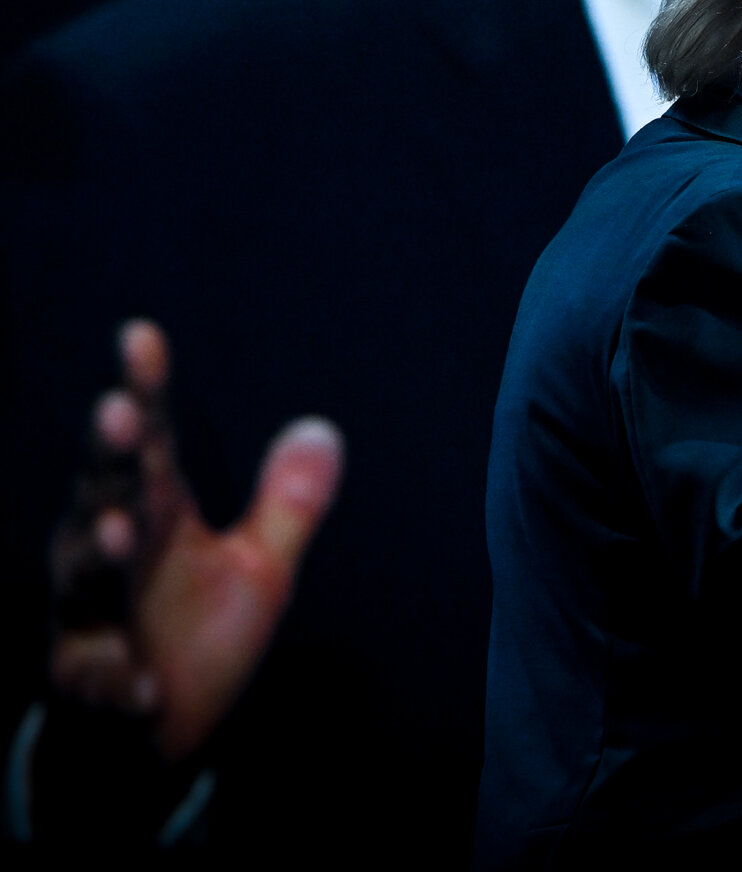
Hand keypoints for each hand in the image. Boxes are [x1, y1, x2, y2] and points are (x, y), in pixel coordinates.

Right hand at [48, 320, 343, 760]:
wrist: (149, 744)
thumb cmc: (194, 641)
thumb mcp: (259, 569)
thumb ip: (289, 503)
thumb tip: (322, 428)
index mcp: (156, 516)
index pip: (149, 443)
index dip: (144, 391)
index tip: (140, 335)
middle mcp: (113, 555)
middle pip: (106, 494)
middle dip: (109, 457)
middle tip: (116, 412)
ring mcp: (91, 620)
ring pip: (82, 577)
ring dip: (98, 553)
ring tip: (122, 531)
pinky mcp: (86, 687)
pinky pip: (96, 681)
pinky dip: (116, 681)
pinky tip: (144, 686)